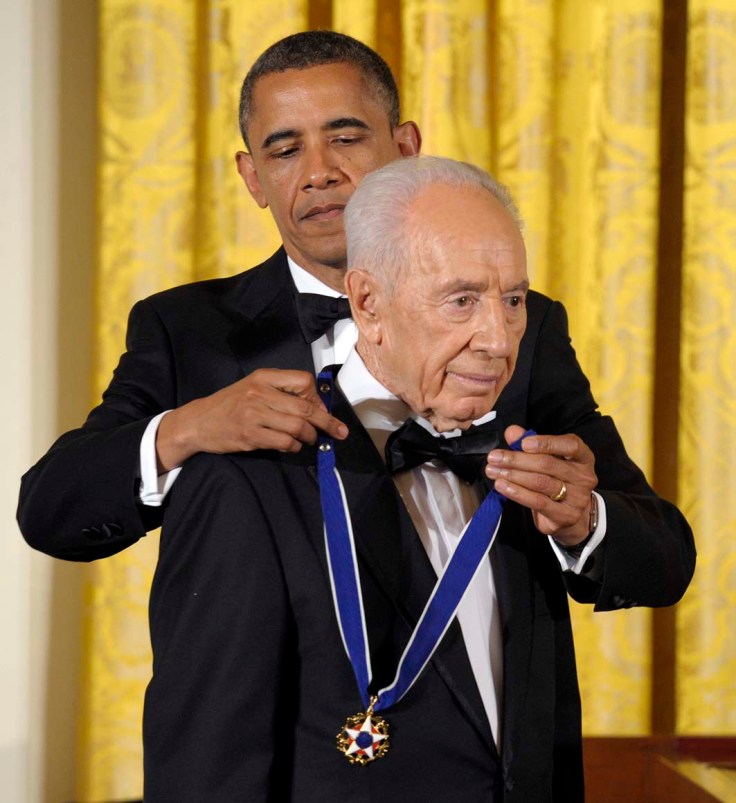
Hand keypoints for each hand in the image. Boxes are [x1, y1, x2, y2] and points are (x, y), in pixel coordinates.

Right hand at [156, 369, 347, 470]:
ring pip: (298, 426)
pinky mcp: (249, 435)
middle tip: (339, 432)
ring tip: (311, 440)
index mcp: (264, 377)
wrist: (198, 421)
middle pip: (306, 407)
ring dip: (311, 436)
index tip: (321, 410)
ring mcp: (254, 414)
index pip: (304, 381)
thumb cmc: (230, 404)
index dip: (317, 398)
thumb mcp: (254, 387)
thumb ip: (281, 392)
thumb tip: (316, 406)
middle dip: (327, 422)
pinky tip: (293, 446)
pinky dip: (294, 446)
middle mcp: (259, 393)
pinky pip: (284, 442)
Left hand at [485, 424, 596, 544]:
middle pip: (548, 464)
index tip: (523, 443)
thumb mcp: (546, 459)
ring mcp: (577, 498)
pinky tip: (502, 486)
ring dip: (513, 475)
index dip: (546, 443)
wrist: (570, 515)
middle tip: (494, 457)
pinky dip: (517, 493)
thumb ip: (529, 443)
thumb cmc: (557, 480)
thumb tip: (512, 432)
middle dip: (517, 460)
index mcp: (583, 457)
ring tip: (493, 471)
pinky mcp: (566, 515)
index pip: (570, 445)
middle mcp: (584, 476)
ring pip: (541, 482)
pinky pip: (538, 502)